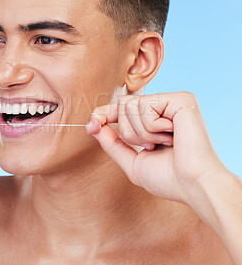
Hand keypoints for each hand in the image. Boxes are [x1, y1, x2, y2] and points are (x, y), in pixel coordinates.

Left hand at [87, 92, 225, 204]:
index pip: (122, 109)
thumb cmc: (168, 178)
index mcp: (154, 120)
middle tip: (150, 146)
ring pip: (129, 105)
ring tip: (162, 143)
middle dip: (128, 132)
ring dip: (140, 132)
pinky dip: (151, 127)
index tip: (91, 125)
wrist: (193, 185)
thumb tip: (93, 125)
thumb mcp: (132, 161)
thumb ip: (112, 143)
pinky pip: (144, 106)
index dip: (104, 114)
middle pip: (122, 105)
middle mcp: (164, 107)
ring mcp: (172, 101)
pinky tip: (171, 135)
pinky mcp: (181, 99)